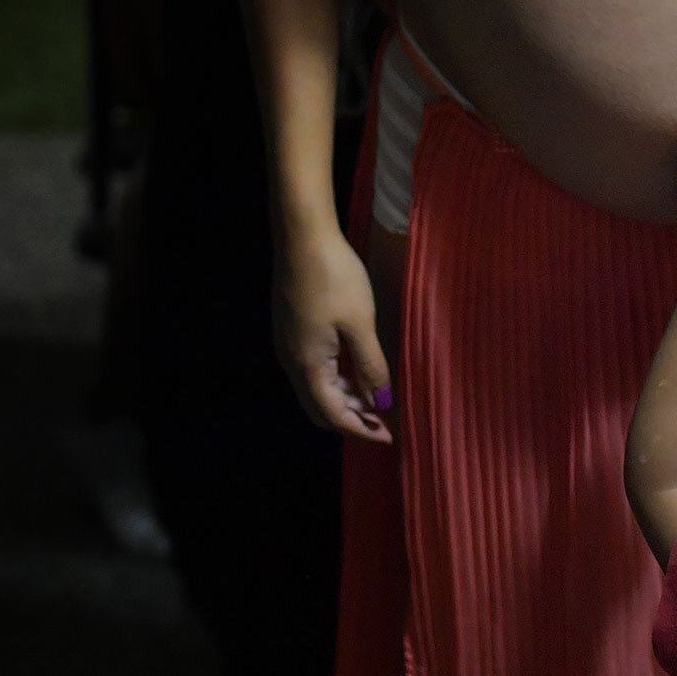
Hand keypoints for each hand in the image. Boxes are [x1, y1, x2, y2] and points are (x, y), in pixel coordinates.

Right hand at [271, 227, 393, 442]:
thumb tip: (381, 402)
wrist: (301, 238)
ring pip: (316, 388)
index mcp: (308, 365)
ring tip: (376, 402)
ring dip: (345, 400)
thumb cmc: (334, 277)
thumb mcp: (361, 324)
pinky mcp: (291, 330)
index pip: (333, 414)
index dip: (361, 430)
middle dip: (352, 421)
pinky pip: (313, 369)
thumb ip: (371, 366)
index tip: (388, 437)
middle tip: (383, 425)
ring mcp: (288, 345)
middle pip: (320, 408)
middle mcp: (291, 361)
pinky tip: (358, 373)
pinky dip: (336, 380)